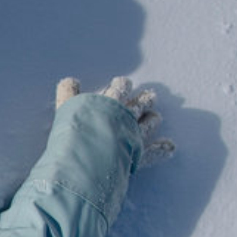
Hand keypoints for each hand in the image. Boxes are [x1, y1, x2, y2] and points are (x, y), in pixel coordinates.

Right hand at [56, 76, 173, 164]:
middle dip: (144, 99)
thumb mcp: (66, 107)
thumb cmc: (77, 130)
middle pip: (140, 103)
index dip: (121, 85)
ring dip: (152, 119)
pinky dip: (161, 149)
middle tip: (150, 96)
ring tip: (155, 117)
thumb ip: (68, 93)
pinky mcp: (137, 155)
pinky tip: (170, 147)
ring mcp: (134, 136)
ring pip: (150, 123)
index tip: (122, 83)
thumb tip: (69, 80)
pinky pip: (153, 152)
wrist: (88, 155)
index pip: (120, 88)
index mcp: (112, 102)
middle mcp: (127, 116)